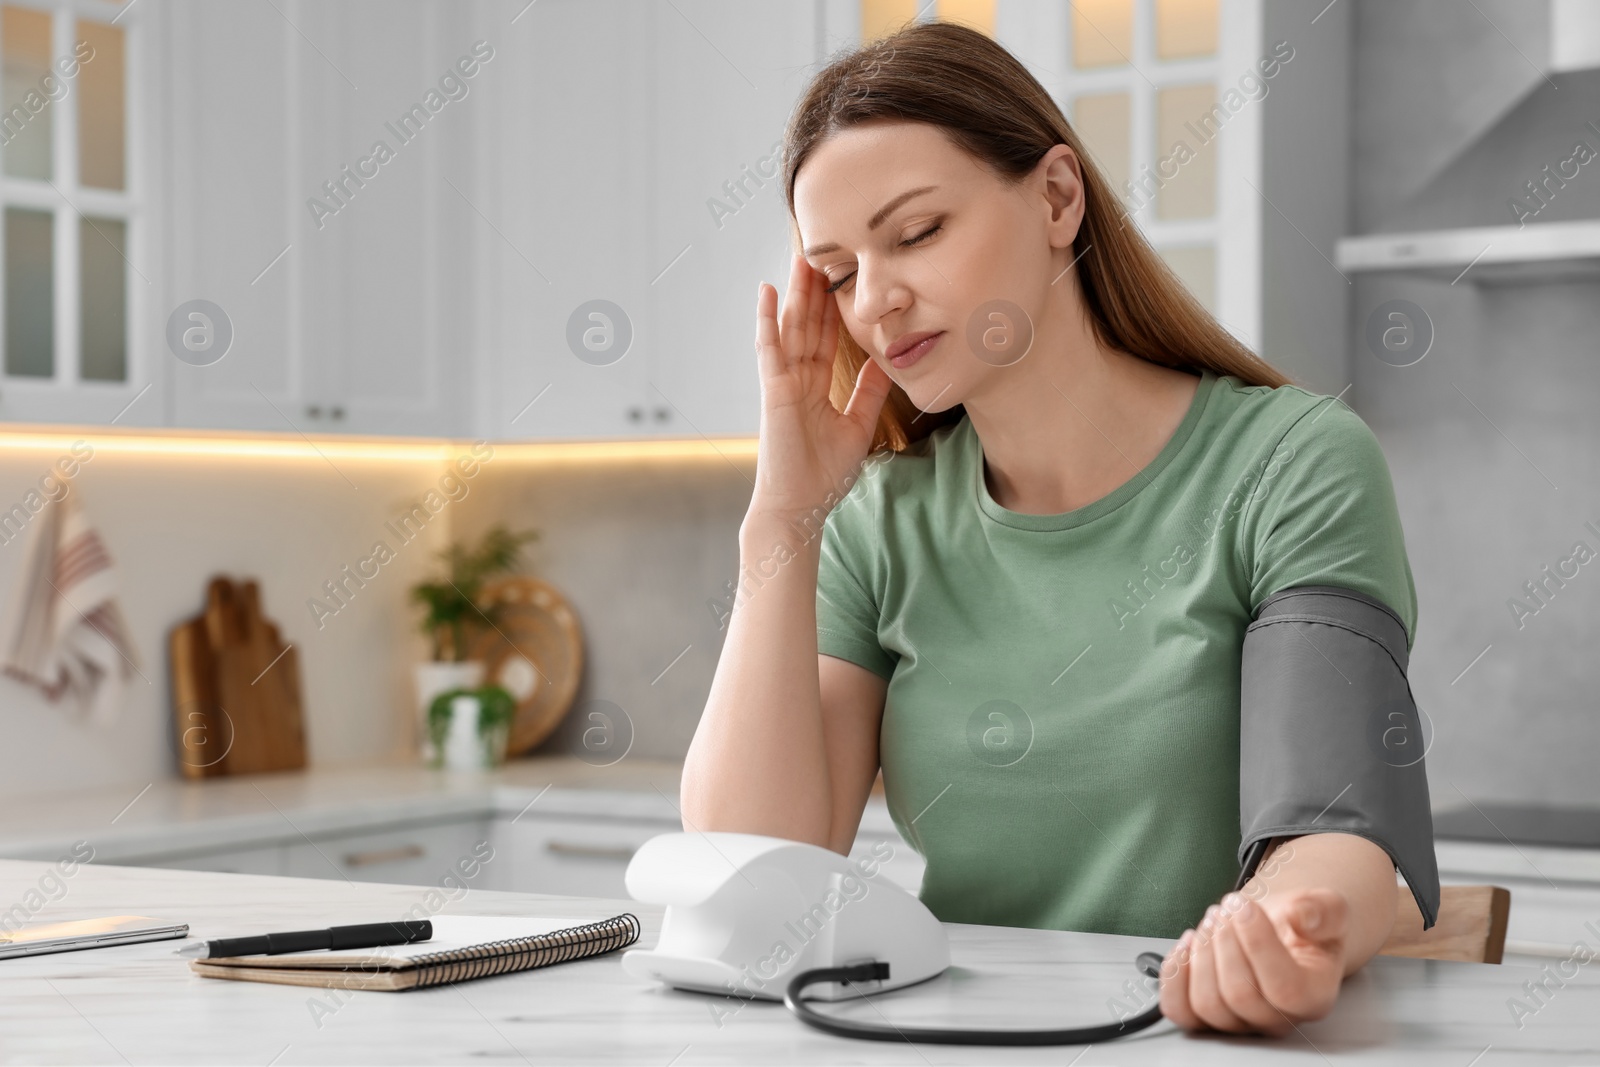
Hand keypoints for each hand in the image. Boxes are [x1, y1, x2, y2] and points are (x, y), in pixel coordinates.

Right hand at [749, 252, 893, 523]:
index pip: (825, 337)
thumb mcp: (857, 425)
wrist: (800, 507)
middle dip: (814, 289)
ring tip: (800, 257)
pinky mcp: (774, 391)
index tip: (842, 276)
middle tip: (823, 251)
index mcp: (814, 387)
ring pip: (791, 328)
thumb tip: (885, 362)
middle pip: (808, 325)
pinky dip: (767, 320)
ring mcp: (783, 383)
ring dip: (794, 292)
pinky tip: (766, 291)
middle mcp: (797, 379)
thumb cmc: (823, 475)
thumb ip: (868, 393)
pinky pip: (770, 349)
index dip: (833, 307)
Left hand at [1158, 887, 1349, 1035]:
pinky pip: (1180, 1010)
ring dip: (1201, 953)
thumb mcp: (1327, 908)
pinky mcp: (1206, 1015)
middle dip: (1225, 941)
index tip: (1243, 904)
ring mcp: (1240, 1021)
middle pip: (1240, 995)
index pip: (1284, 988)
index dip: (1257, 943)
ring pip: (1208, 1004)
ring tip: (1212, 921)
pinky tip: (1187, 943)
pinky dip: (1174, 975)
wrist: (1281, 931)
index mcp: (1313, 996)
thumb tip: (1305, 919)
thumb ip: (1323, 911)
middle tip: (1226, 908)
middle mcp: (1277, 1019)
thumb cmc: (1302, 925)